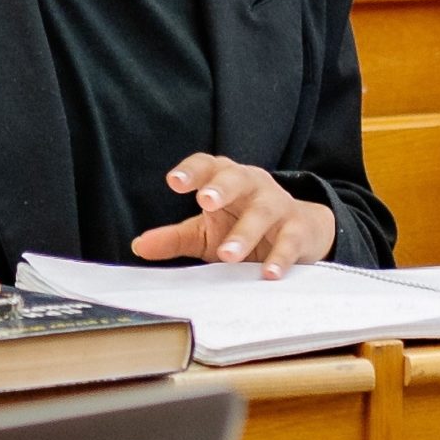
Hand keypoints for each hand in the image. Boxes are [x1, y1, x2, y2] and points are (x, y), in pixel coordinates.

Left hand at [131, 154, 337, 278]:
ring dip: (246, 232)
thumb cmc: (243, 227)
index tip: (173, 182)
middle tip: (205, 201)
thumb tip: (138, 246)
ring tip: (228, 255)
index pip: (209, 165)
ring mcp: (278, 206)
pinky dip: (280, 257)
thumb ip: (174, 238)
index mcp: (227, 180)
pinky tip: (268, 273)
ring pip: (263, 212)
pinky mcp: (298, 230)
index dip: (193, 171)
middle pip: (238, 178)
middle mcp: (253, 186)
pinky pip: (290, 241)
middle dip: (222, 187)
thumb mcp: (206, 232)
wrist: (301, 231)